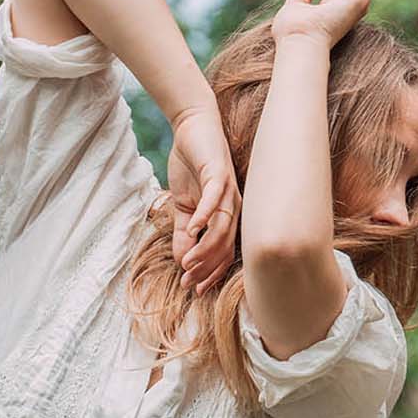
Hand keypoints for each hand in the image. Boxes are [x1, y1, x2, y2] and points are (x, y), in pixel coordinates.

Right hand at [167, 103, 241, 294]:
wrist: (192, 129)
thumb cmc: (190, 166)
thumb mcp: (183, 205)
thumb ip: (183, 232)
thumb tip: (182, 260)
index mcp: (228, 215)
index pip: (225, 252)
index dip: (210, 272)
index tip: (193, 288)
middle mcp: (234, 206)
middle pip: (225, 245)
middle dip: (207, 267)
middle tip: (188, 281)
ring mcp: (229, 191)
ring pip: (222, 228)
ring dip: (205, 248)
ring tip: (187, 263)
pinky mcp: (219, 174)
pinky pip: (215, 199)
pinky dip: (205, 215)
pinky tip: (192, 228)